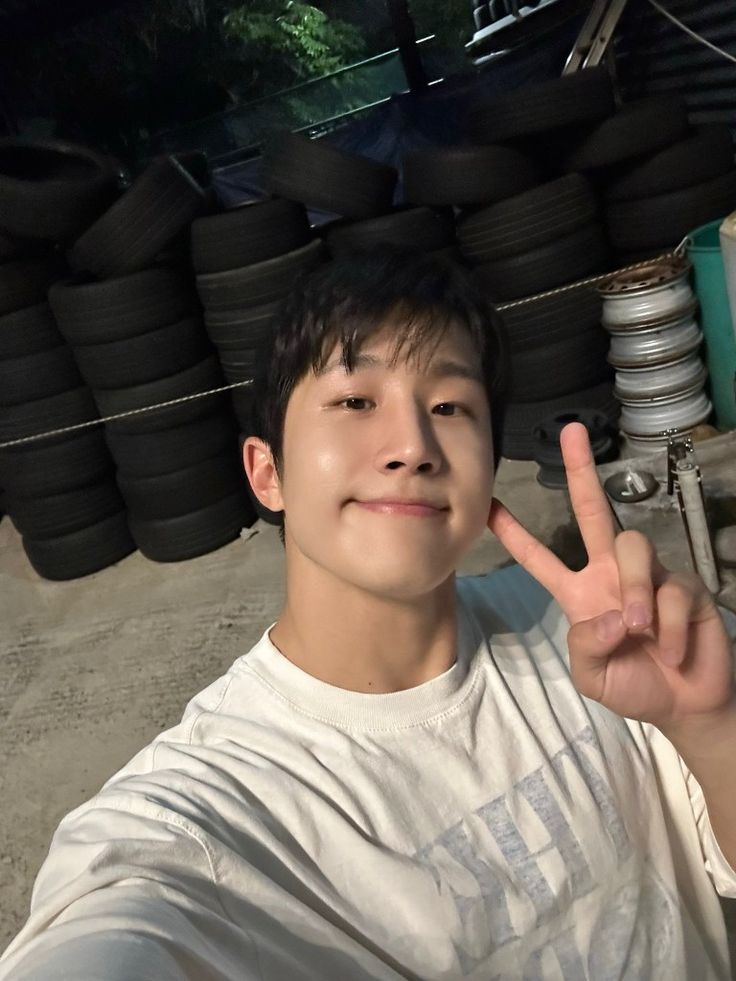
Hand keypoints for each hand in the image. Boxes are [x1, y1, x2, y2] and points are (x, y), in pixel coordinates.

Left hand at [488, 422, 734, 731]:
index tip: (488, 505)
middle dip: (581, 471)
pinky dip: (669, 627)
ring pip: (633, 547)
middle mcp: (611, 574)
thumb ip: (587, 647)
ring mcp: (650, 575)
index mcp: (580, 593)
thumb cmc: (632, 686)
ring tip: (639, 631)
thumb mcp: (593, 676)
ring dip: (634, 590)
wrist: (684, 704)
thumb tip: (609, 614)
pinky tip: (672, 650)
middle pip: (594, 511)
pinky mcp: (685, 586)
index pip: (540, 558)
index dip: (515, 534)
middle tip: (570, 433)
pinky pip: (672, 589)